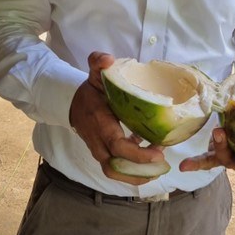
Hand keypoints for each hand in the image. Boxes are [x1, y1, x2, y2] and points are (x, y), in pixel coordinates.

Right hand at [69, 51, 165, 184]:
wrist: (71, 103)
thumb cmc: (90, 90)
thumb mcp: (94, 74)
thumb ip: (98, 63)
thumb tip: (107, 59)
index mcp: (100, 123)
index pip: (118, 146)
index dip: (138, 154)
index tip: (159, 153)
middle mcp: (97, 141)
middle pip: (116, 167)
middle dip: (140, 170)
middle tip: (162, 162)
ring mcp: (98, 150)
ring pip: (114, 172)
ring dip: (136, 175)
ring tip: (158, 168)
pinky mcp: (102, 153)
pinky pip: (115, 169)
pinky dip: (132, 170)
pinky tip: (150, 161)